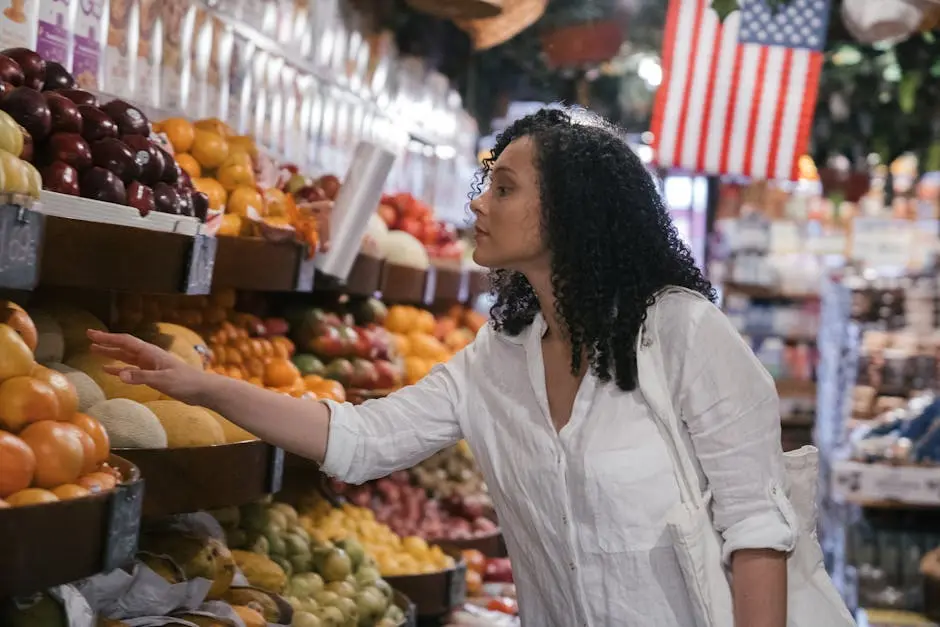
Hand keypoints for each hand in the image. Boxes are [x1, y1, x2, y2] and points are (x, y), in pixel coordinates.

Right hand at [87, 329, 210, 404]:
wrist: (202, 390)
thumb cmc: (185, 383)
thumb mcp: (163, 380)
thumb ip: (141, 377)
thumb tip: (119, 374)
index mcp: (150, 353)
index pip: (125, 342)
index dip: (108, 337)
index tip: (91, 334)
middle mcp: (148, 356)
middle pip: (123, 347)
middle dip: (106, 342)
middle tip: (88, 338)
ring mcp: (150, 365)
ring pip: (126, 357)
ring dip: (110, 354)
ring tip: (93, 351)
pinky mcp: (152, 375)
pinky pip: (131, 369)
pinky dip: (119, 368)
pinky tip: (108, 371)